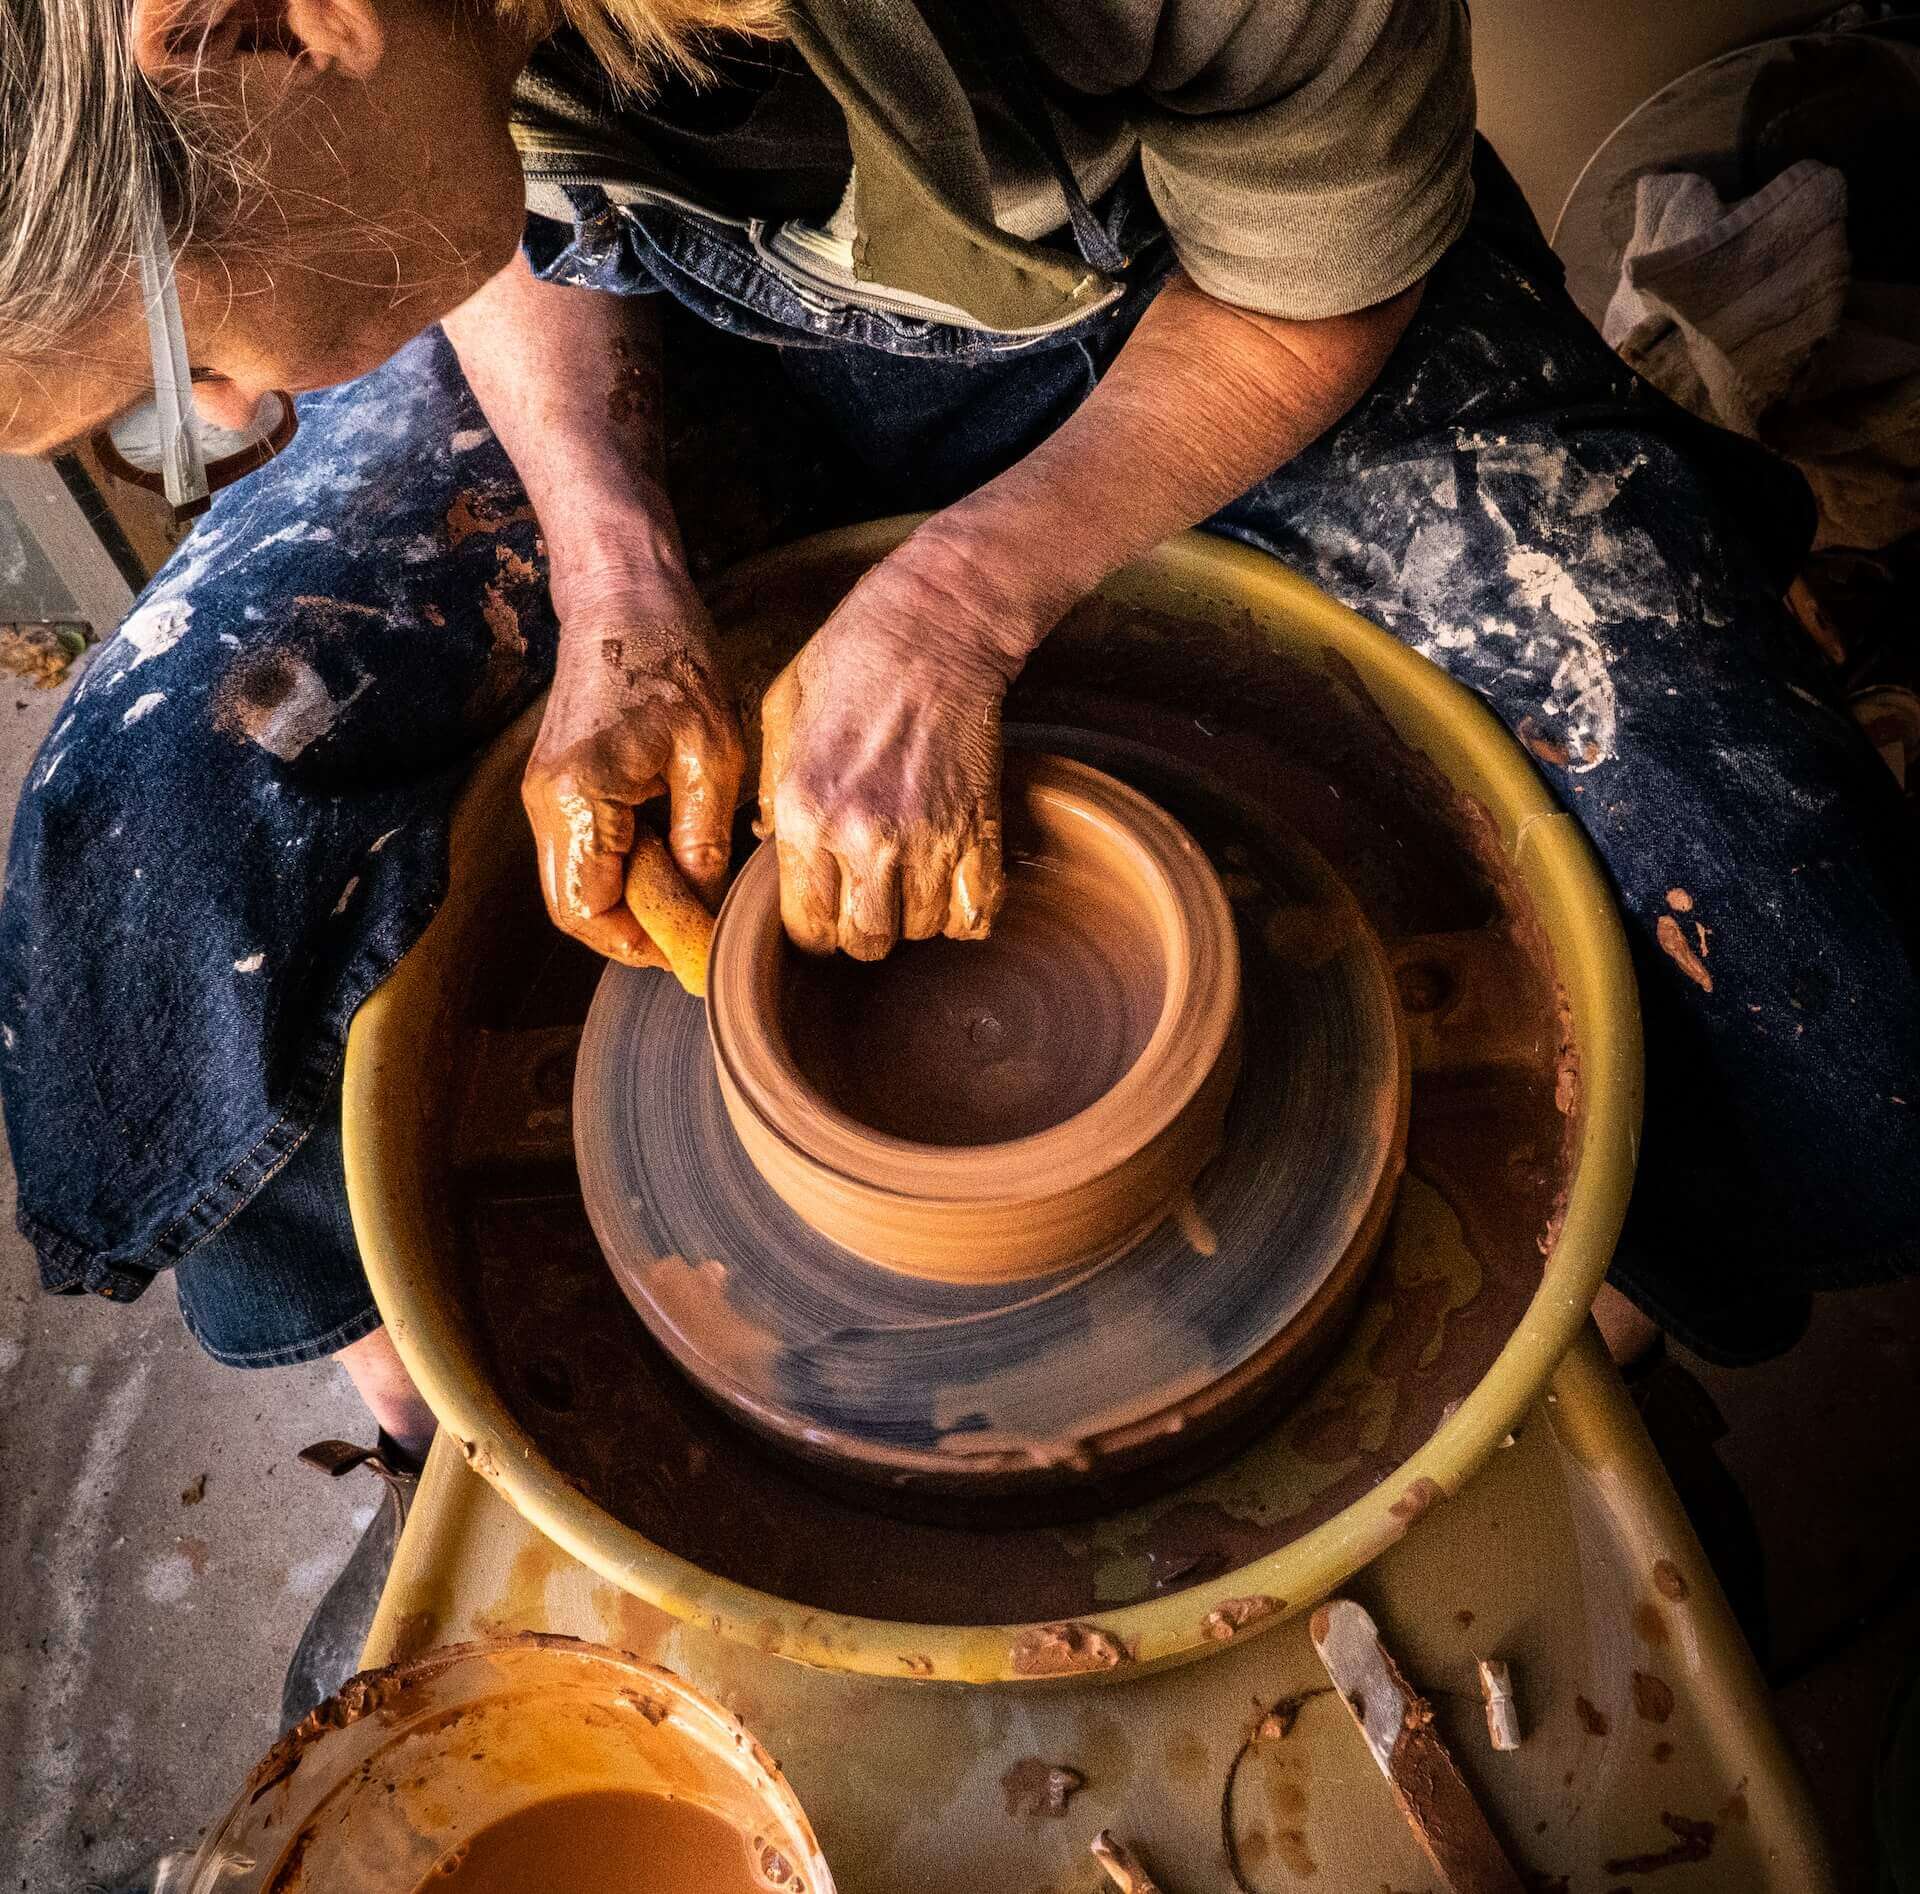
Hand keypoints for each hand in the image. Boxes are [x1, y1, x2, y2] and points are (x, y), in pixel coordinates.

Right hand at [523, 576, 744, 975]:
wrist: (625, 595)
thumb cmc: (673, 659)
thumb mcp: (711, 757)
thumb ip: (702, 844)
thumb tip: (704, 912)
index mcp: (578, 798)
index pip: (589, 913)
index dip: (639, 944)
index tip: (691, 948)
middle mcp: (545, 804)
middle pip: (575, 909)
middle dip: (633, 930)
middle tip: (695, 927)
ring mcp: (544, 794)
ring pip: (577, 884)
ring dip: (629, 900)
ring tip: (690, 885)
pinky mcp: (556, 784)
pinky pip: (584, 853)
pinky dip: (623, 869)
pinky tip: (672, 848)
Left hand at [757, 537, 1043, 959]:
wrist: (932, 627)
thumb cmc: (849, 661)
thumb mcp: (779, 718)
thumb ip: (771, 794)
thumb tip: (770, 847)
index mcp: (804, 813)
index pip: (806, 929)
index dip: (813, 927)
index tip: (822, 907)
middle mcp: (863, 837)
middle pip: (865, 943)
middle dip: (862, 930)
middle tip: (865, 894)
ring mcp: (927, 838)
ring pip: (919, 932)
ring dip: (912, 916)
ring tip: (906, 877)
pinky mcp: (979, 829)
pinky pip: (976, 914)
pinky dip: (964, 913)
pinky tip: (949, 886)